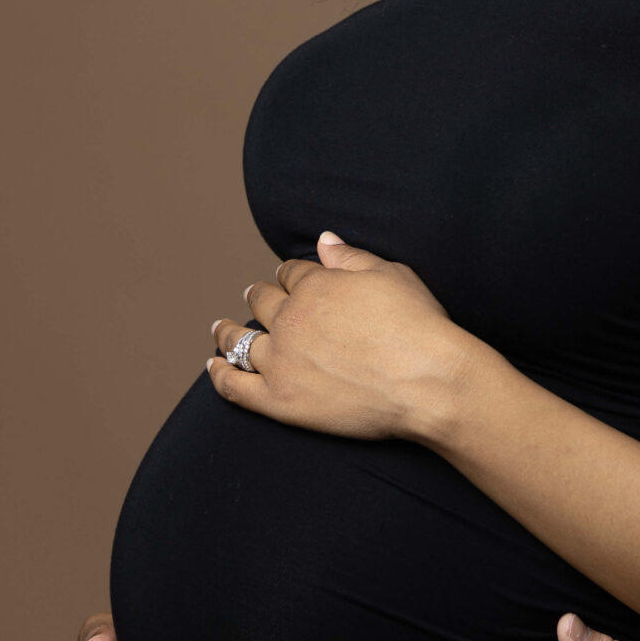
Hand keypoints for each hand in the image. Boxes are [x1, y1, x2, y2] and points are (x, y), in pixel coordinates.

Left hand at [207, 230, 477, 440]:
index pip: (292, 273)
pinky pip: (235, 386)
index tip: (290, 278)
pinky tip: (213, 367)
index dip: (290, 274)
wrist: (426, 381)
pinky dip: (219, 374)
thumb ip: (351, 257)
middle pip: (263, 302)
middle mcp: (291, 320)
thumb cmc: (419, 327)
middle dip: (259, 296)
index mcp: (315, 286)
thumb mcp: (391, 275)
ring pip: (241, 340)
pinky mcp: (279, 400)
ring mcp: (281, 362)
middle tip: (254, 297)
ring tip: (219, 329)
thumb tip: (324, 240)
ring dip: (227, 332)